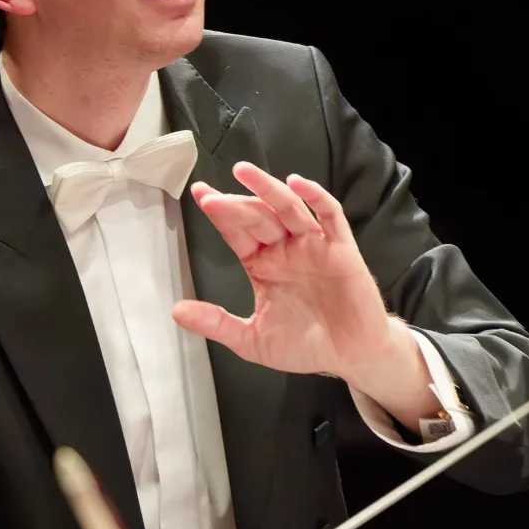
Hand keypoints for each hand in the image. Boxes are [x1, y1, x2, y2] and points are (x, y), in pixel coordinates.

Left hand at [171, 162, 397, 385]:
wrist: (350, 357)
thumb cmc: (307, 346)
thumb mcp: (251, 339)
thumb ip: (216, 324)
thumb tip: (177, 312)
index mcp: (264, 265)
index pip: (236, 230)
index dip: (218, 212)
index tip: (199, 194)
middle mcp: (287, 250)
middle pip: (257, 216)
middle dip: (233, 204)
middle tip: (210, 197)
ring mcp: (314, 246)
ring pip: (288, 208)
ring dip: (267, 188)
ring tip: (244, 172)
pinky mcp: (341, 250)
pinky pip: (330, 217)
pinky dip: (316, 198)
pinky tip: (297, 184)